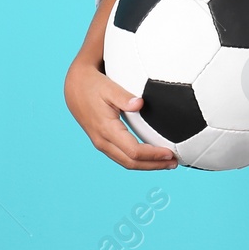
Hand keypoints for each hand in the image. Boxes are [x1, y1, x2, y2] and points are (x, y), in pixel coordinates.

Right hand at [63, 61, 177, 169]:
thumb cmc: (93, 85)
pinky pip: (121, 156)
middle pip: (131, 162)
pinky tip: (151, 156)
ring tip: (167, 163)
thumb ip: (124, 97)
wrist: (74, 87)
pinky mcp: (102, 141)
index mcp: (106, 130)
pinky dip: (138, 159)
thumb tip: (140, 104)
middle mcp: (103, 141)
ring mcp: (101, 143)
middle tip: (175, 162)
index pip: (133, 151)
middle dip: (154, 165)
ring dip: (147, 165)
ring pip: (126, 162)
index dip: (153, 154)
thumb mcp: (108, 87)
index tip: (170, 152)